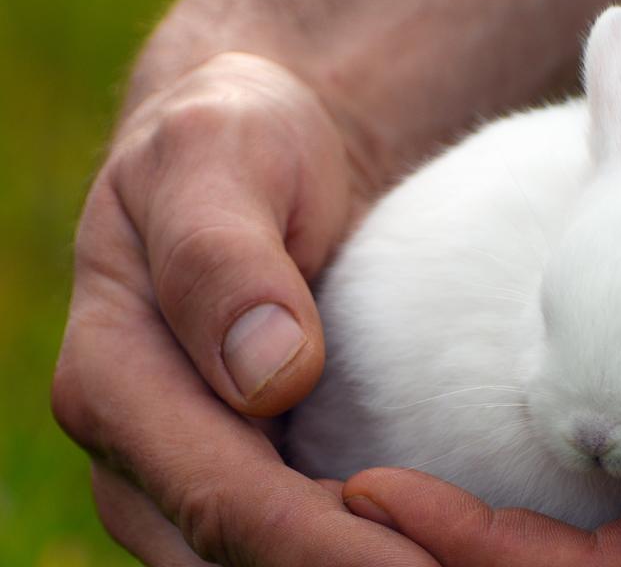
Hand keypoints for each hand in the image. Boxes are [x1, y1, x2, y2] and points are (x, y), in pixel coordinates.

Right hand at [52, 52, 437, 565]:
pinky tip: (430, 545)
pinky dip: (358, 553)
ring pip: (257, 565)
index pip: (221, 497)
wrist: (252, 152)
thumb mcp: (216, 156)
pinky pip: (287, 544)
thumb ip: (220, 259)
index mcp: (115, 376)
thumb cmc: (237, 141)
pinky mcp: (236, 474)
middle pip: (238, 555)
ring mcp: (182, 471)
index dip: (322, 548)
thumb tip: (264, 377)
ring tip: (459, 562)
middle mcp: (137, 445)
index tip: (425, 564)